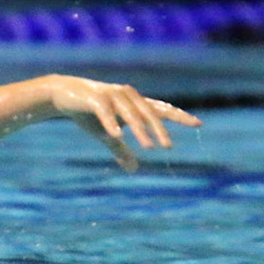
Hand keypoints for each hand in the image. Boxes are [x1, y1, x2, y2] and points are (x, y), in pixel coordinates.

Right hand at [44, 75, 200, 169]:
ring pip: (131, 114)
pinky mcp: (96, 98)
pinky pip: (106, 111)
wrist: (64, 94)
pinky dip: (112, 122)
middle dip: (160, 130)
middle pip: (150, 113)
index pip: (162, 109)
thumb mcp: (107, 134)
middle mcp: (128, 96)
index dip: (180, 116)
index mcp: (135, 103)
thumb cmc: (90, 114)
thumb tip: (133, 169)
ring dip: (140, 131)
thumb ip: (121, 149)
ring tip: (149, 147)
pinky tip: (117, 134)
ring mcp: (113, 95)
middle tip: (168, 147)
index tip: (198, 124)